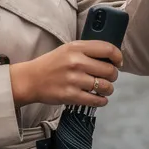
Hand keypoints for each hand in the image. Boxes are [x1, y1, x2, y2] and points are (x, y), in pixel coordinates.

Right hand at [8, 40, 122, 108]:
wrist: (30, 79)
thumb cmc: (52, 64)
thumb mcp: (68, 49)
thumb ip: (87, 50)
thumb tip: (111, 58)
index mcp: (77, 48)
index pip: (108, 49)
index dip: (118, 57)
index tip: (118, 63)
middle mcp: (76, 62)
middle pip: (110, 70)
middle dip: (113, 76)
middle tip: (109, 78)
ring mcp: (74, 80)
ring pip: (105, 86)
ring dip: (108, 89)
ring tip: (103, 88)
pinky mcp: (71, 96)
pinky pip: (96, 100)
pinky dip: (102, 100)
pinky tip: (99, 98)